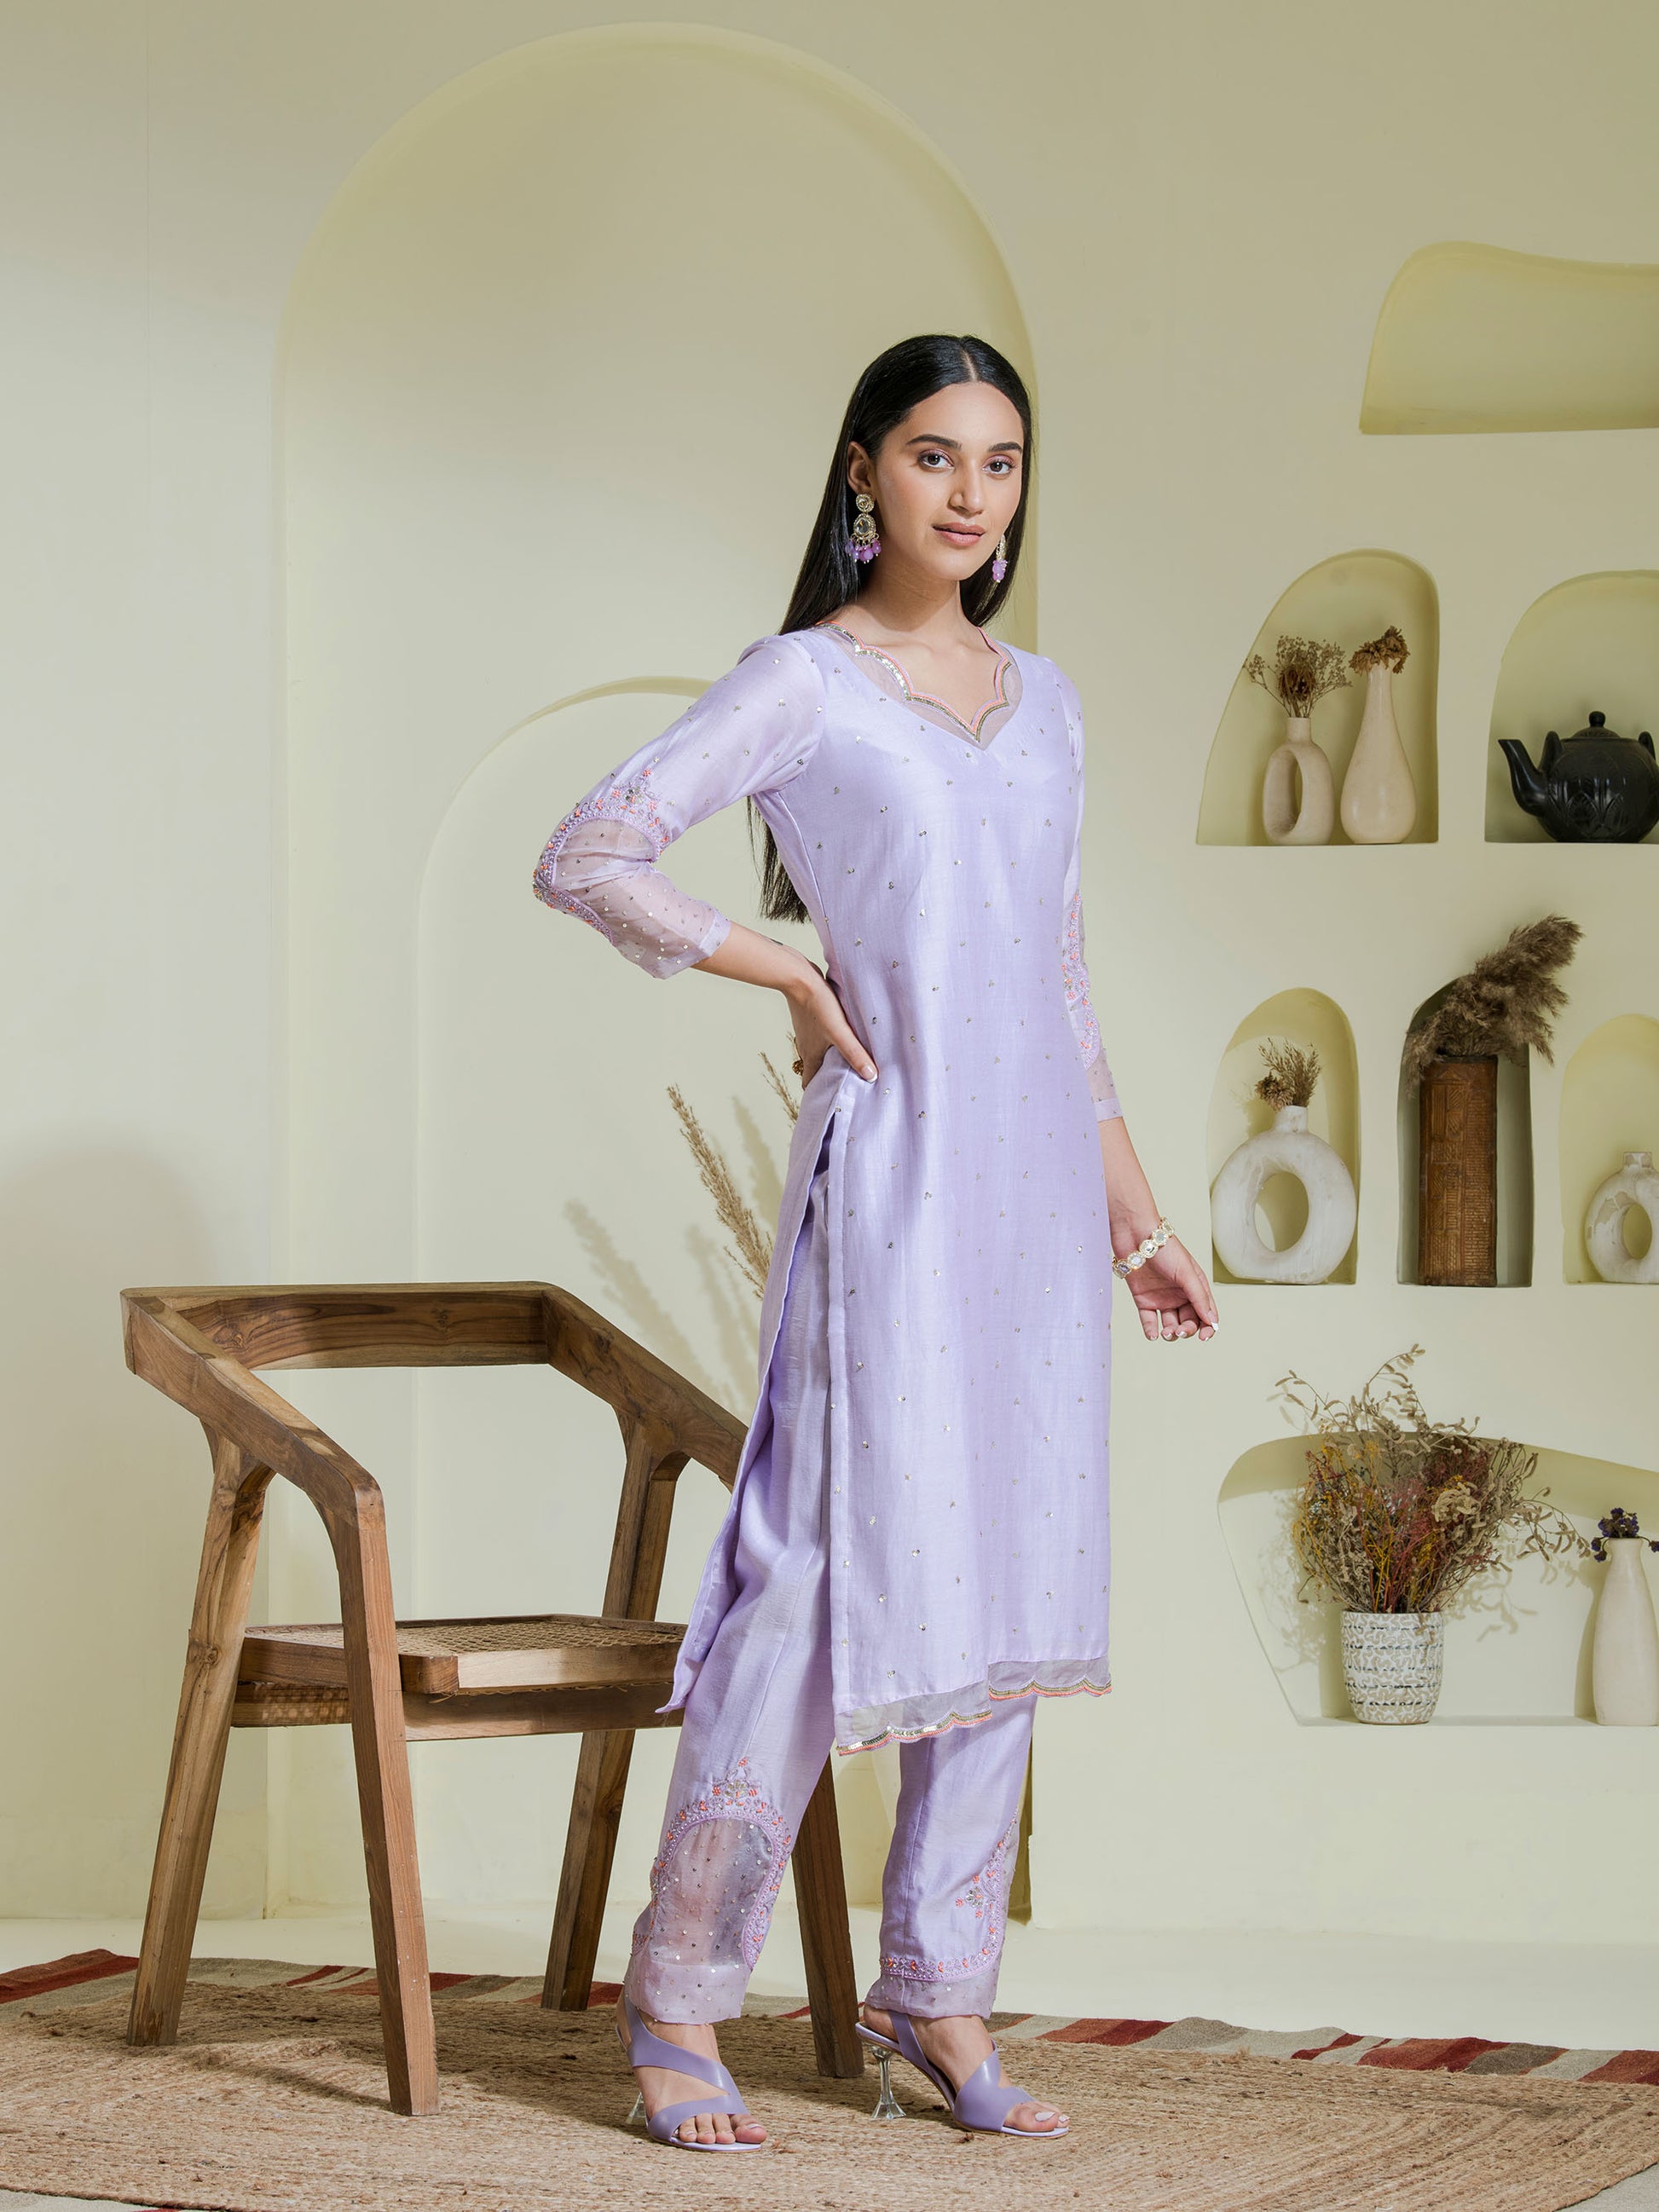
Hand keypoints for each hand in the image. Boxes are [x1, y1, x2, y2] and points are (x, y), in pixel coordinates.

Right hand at [786, 971, 878, 1086]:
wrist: (798, 977)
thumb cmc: (818, 1006)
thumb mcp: (840, 1033)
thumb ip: (855, 1054)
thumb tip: (871, 1076)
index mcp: (811, 1056)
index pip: (810, 1084)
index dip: (819, 1093)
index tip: (831, 1099)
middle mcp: (806, 1047)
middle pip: (815, 1069)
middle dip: (828, 1077)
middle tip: (846, 1081)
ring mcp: (806, 1032)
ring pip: (817, 1051)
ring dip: (829, 1058)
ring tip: (848, 1058)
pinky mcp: (809, 1017)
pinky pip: (819, 1035)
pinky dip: (828, 1040)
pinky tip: (843, 1033)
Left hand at [1120, 1233, 1218, 1342]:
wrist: (1136, 1236)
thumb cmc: (1166, 1249)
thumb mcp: (1187, 1273)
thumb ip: (1199, 1297)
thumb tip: (1211, 1321)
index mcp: (1195, 1287)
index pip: (1206, 1312)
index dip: (1207, 1327)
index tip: (1204, 1337)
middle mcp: (1180, 1294)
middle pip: (1188, 1321)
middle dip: (1186, 1330)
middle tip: (1179, 1331)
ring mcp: (1162, 1298)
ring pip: (1170, 1324)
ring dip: (1170, 1332)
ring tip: (1166, 1333)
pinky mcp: (1143, 1300)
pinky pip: (1149, 1320)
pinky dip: (1151, 1330)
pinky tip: (1153, 1334)